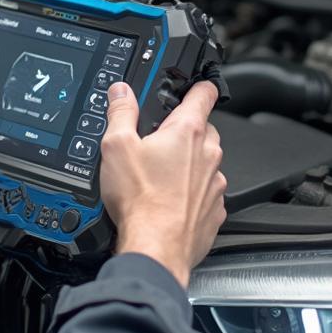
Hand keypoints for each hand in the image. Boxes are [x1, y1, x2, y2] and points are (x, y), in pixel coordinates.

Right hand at [99, 81, 225, 287]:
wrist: (156, 247)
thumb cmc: (141, 200)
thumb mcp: (116, 146)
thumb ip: (121, 112)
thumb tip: (122, 92)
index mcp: (187, 132)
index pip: (204, 94)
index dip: (198, 85)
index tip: (195, 85)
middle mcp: (208, 155)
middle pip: (203, 130)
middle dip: (184, 131)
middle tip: (158, 142)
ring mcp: (214, 184)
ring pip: (205, 163)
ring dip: (188, 164)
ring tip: (158, 177)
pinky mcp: (214, 211)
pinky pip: (206, 193)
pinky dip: (191, 194)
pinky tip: (167, 201)